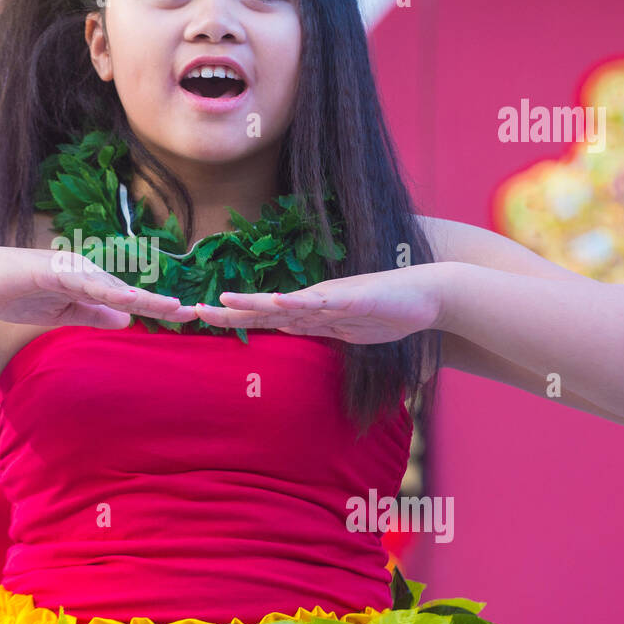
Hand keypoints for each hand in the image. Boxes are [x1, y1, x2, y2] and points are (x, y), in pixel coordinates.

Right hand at [0, 244, 197, 328]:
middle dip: (159, 304)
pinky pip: (80, 282)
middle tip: (194, 314)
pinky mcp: (50, 271)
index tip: (186, 317)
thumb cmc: (17, 293)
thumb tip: (126, 321)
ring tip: (170, 308)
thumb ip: (92, 314)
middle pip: (128, 291)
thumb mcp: (61, 312)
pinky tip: (122, 300)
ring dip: (140, 298)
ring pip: (110, 287)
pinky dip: (102, 290)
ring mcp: (68, 269)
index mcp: (87, 284)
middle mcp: (84, 272)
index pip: (128, 299)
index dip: (156, 308)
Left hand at [192, 264, 446, 343]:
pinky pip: (325, 302)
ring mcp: (334, 298)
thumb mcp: (343, 328)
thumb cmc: (388, 310)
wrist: (429, 294)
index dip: (233, 319)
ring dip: (257, 303)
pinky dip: (302, 302)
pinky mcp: (356, 298)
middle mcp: (315, 301)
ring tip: (225, 300)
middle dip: (230, 312)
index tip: (201, 318)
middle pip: (265, 308)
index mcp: (310, 310)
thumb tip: (283, 329)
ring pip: (288, 303)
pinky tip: (281, 302)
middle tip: (194, 311)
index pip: (264, 317)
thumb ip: (314, 327)